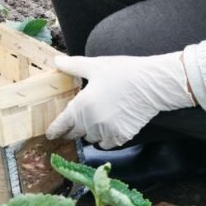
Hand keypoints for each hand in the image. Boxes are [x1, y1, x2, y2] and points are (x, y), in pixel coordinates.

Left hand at [46, 52, 196, 149]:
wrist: (154, 83)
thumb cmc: (124, 72)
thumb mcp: (96, 66)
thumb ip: (73, 66)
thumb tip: (56, 61)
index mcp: (81, 106)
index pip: (61, 124)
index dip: (54, 130)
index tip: (51, 135)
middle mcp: (91, 122)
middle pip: (75, 133)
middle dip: (72, 130)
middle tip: (73, 127)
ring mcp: (106, 131)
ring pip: (91, 138)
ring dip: (91, 133)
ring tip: (95, 122)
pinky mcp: (121, 136)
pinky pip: (107, 143)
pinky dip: (106, 139)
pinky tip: (109, 128)